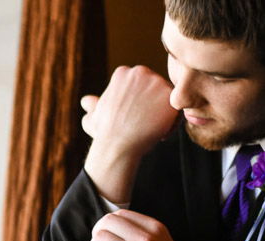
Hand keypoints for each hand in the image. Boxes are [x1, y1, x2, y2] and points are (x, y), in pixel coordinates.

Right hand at [81, 66, 178, 202]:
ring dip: (162, 114)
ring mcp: (157, 82)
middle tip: (144, 125)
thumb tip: (86, 101)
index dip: (138, 103)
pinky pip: (178, 109)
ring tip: (150, 130)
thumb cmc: (104, 133)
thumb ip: (93, 106)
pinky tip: (159, 133)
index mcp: (123, 72)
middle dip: (152, 105)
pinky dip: (172, 123)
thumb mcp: (94, 116)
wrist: (118, 144)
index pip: (140, 85)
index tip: (133, 118)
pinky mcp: (170, 96)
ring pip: (166, 98)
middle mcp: (140, 72)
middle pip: (155, 88)